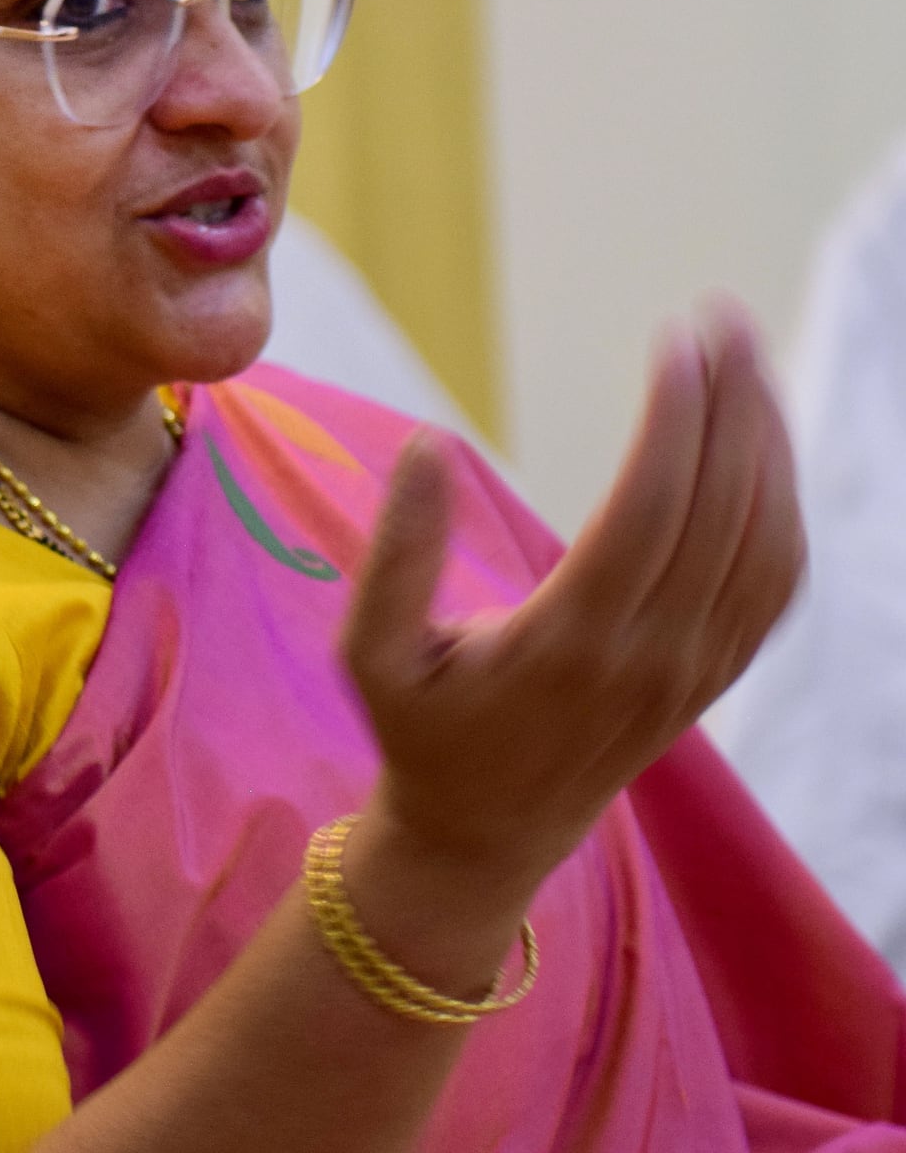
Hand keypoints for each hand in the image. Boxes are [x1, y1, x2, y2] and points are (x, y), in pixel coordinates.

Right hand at [338, 299, 803, 909]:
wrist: (485, 836)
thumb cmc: (420, 731)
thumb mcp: (370, 652)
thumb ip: (396, 553)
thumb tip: (427, 443)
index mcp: (567, 643)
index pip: (650, 508)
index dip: (674, 416)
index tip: (674, 337)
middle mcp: (650, 657)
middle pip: (722, 509)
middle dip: (733, 401)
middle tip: (722, 317)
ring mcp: (695, 672)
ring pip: (764, 540)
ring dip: (768, 440)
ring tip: (747, 358)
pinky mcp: (715, 676)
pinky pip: (774, 581)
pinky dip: (782, 501)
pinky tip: (762, 440)